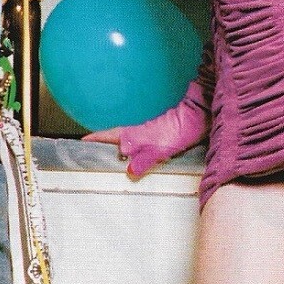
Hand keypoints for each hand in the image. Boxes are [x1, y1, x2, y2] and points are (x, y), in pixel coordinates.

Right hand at [84, 79, 209, 178]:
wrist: (201, 114)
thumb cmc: (183, 128)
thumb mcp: (162, 147)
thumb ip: (145, 158)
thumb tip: (129, 170)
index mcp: (136, 133)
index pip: (110, 136)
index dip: (96, 139)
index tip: (82, 143)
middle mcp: (140, 131)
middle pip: (117, 137)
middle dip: (104, 143)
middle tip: (92, 152)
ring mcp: (150, 130)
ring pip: (129, 138)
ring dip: (119, 146)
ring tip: (112, 156)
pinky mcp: (160, 132)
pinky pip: (141, 140)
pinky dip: (135, 146)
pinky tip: (138, 152)